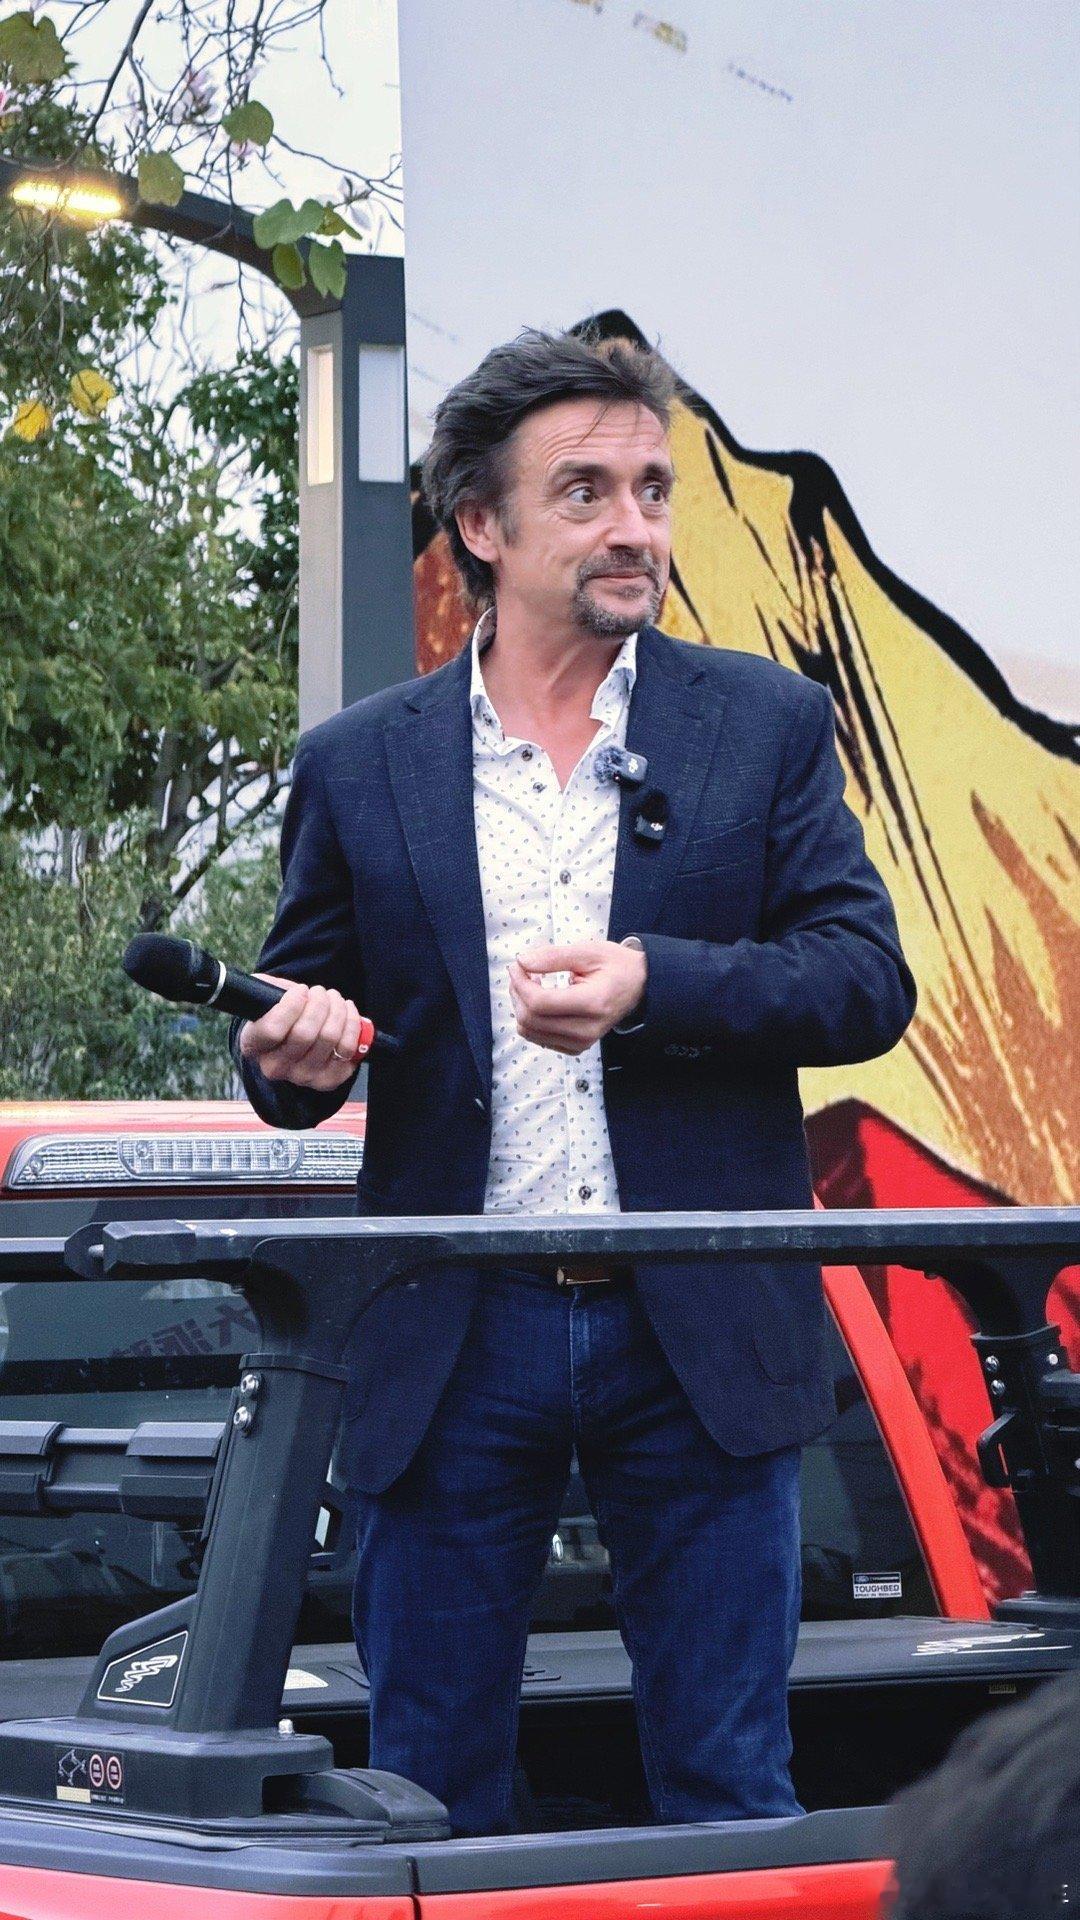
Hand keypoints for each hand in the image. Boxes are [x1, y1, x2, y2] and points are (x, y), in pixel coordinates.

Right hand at [238, 974, 362, 1090]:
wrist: (297, 1041)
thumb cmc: (281, 1014)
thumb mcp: (266, 998)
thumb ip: (267, 988)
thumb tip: (282, 987)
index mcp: (253, 1046)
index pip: (273, 1030)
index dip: (291, 1005)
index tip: (301, 990)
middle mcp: (276, 1068)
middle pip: (305, 1033)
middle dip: (319, 1003)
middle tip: (319, 992)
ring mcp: (304, 1077)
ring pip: (329, 1037)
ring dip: (337, 1009)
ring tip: (333, 998)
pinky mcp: (329, 1079)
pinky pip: (347, 1048)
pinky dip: (352, 1023)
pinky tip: (346, 1010)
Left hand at [508, 941, 646, 1056]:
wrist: (640, 987)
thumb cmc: (616, 966)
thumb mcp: (588, 951)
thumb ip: (553, 957)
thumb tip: (522, 961)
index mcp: (593, 1003)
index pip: (540, 1003)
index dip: (520, 983)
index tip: (518, 966)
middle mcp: (587, 1029)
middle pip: (531, 1020)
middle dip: (517, 993)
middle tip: (522, 972)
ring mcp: (582, 1042)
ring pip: (530, 1032)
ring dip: (521, 1006)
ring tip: (531, 985)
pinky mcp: (576, 1047)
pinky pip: (539, 1039)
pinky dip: (531, 1020)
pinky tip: (541, 1000)